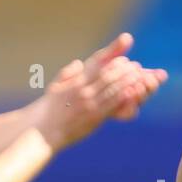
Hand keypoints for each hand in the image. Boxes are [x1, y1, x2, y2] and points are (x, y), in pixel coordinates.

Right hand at [40, 34, 166, 146]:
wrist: (42, 131)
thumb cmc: (49, 110)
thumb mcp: (55, 88)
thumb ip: (68, 74)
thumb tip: (78, 63)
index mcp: (75, 81)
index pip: (97, 63)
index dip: (113, 55)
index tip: (125, 51)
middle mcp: (82, 89)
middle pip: (108, 74)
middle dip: (124, 69)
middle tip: (136, 66)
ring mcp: (88, 102)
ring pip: (112, 87)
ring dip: (127, 80)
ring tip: (139, 75)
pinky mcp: (93, 116)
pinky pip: (111, 104)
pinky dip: (123, 96)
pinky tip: (133, 91)